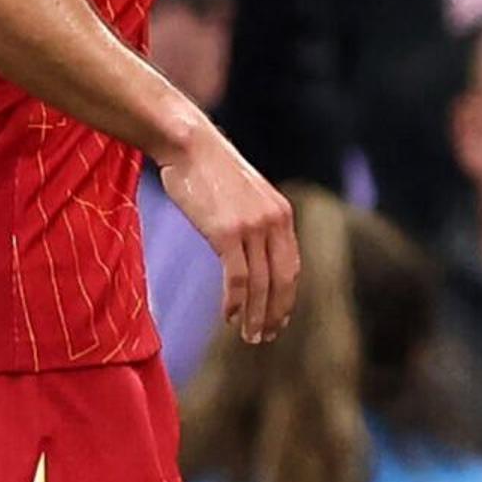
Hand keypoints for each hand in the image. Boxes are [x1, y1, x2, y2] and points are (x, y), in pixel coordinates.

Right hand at [157, 123, 297, 342]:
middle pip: (281, 280)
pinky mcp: (226, 232)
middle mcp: (274, 222)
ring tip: (249, 336)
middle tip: (265, 337)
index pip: (291, 266)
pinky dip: (234, 302)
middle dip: (275, 313)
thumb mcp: (244, 195)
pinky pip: (236, 277)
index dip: (287, 297)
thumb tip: (248, 248)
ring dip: (255, 315)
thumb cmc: (209, 170)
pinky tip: (228, 316)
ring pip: (260, 284)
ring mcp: (252, 227)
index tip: (280, 318)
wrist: (189, 144)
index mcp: (282, 214)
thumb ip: (253, 221)